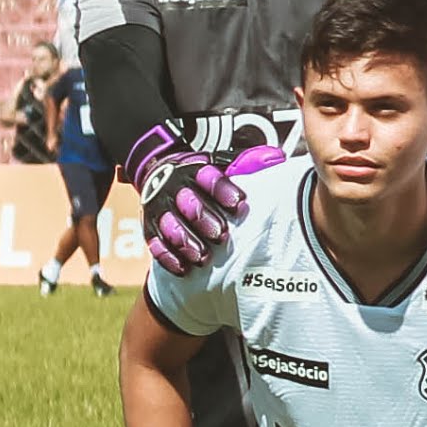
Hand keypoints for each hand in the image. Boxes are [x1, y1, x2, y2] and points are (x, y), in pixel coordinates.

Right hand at [124, 127, 267, 275]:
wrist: (159, 172)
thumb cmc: (201, 176)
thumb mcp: (222, 163)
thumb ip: (248, 162)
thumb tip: (276, 158)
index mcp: (195, 171)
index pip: (208, 178)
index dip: (223, 191)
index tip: (239, 203)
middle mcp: (175, 190)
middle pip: (189, 204)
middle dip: (204, 219)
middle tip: (221, 234)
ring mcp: (160, 210)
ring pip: (170, 227)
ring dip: (186, 242)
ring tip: (203, 257)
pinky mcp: (150, 229)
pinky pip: (155, 245)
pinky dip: (168, 257)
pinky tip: (183, 268)